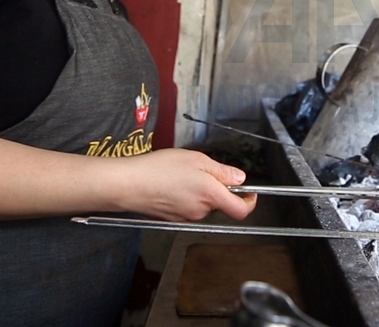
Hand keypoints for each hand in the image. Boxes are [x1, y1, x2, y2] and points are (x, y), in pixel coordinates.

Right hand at [112, 148, 257, 221]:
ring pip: (203, 204)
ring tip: (181, 173)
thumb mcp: (197, 159)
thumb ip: (222, 171)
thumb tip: (240, 179)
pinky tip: (171, 183)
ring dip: (200, 191)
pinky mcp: (173, 219)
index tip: (250, 193)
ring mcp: (186, 217)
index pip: (241, 210)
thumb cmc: (159, 169)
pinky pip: (188, 207)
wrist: (128, 184)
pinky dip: (186, 196)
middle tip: (202, 169)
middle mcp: (201, 211)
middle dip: (217, 188)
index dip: (250, 202)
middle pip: (220, 203)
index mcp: (211, 196)